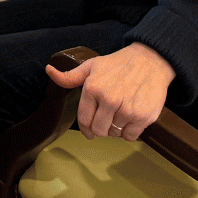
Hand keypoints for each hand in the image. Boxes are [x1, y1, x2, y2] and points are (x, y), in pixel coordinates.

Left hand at [45, 43, 174, 141]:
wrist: (148, 62)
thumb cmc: (117, 65)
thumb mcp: (91, 66)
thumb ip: (69, 76)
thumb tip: (48, 71)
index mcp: (93, 88)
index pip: (84, 119)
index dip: (85, 129)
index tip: (88, 132)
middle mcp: (109, 100)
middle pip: (99, 131)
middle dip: (100, 129)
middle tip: (105, 120)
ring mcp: (127, 110)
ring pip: (115, 134)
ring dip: (115, 128)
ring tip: (118, 113)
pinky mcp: (143, 117)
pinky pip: (131, 136)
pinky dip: (129, 132)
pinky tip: (129, 118)